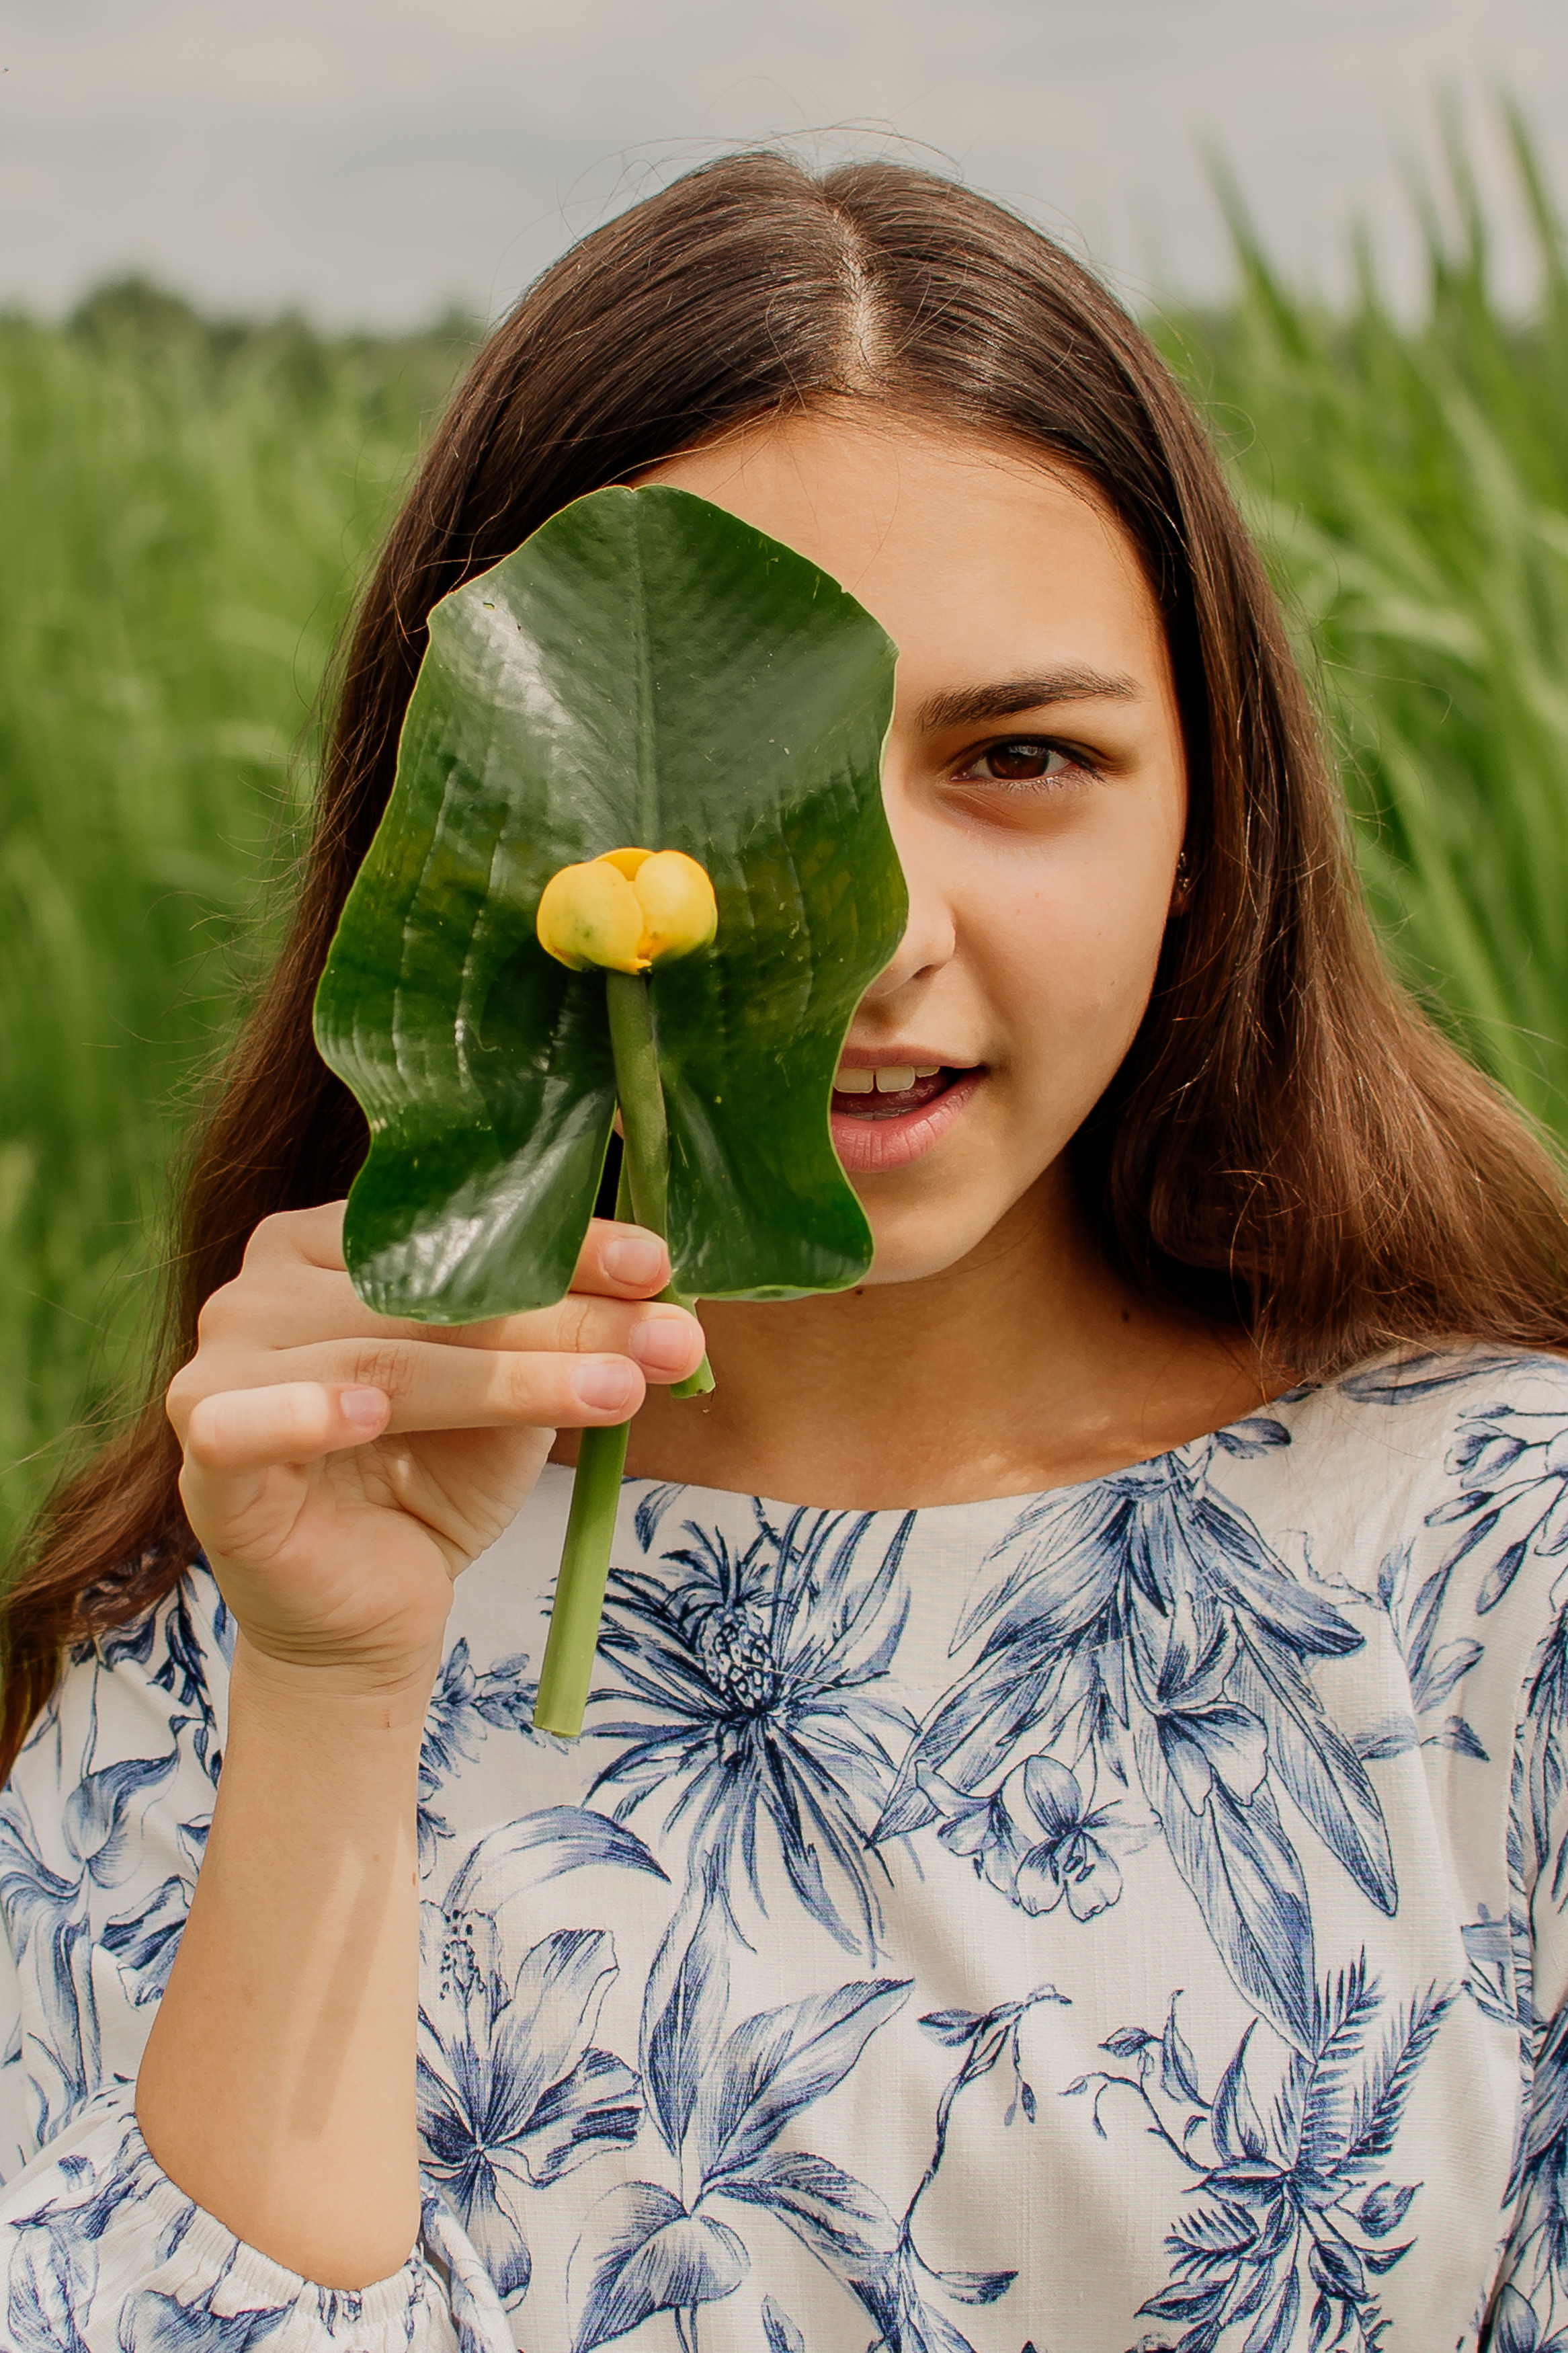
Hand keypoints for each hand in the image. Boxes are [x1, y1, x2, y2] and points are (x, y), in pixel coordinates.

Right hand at [165, 1202, 703, 1690]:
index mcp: (329, 1245)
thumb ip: (560, 1329)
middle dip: (564, 1318)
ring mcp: (223, 1362)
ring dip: (509, 1375)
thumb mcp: (516, 1393)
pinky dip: (304, 1412)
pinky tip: (367, 1415)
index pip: (456, 1230)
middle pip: (429, 1292)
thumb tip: (665, 1283)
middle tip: (669, 1339)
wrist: (371, 1613)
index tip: (658, 1263)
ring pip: (380, 1357)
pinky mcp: (204, 1448)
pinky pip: (246, 1424)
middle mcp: (264, 1285)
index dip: (562, 1246)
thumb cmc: (435, 1478)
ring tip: (617, 1392)